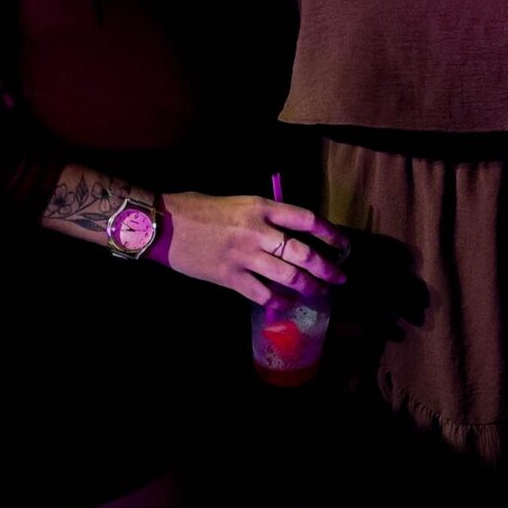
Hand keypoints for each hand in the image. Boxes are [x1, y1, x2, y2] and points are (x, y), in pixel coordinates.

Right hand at [163, 191, 347, 304]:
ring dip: (309, 287)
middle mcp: (256, 231)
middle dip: (326, 268)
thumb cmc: (197, 208)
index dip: (329, 233)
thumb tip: (288, 231)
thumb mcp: (236, 202)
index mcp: (260, 207)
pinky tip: (286, 305)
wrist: (164, 225)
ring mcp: (244, 256)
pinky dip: (278, 302)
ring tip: (320, 293)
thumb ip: (262, 216)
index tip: (343, 244)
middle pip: (303, 253)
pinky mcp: (229, 277)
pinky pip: (262, 294)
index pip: (305, 219)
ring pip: (288, 276)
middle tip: (339, 278)